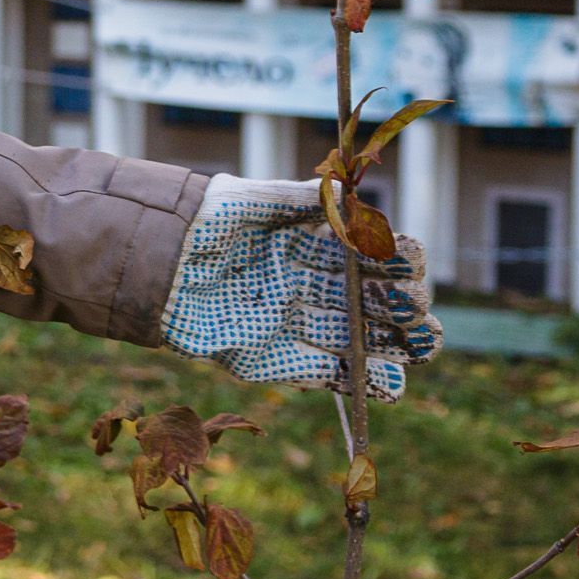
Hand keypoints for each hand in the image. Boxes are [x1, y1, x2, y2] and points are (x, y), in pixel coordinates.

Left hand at [159, 175, 435, 398]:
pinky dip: (357, 380)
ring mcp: (294, 322)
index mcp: (312, 244)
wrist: (154, 264)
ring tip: (424, 348)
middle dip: (402, 307)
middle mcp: (309, 284)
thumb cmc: (204, 224)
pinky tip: (393, 385)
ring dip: (391, 346)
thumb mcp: (252, 201)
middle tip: (421, 312)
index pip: (369, 255)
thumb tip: (349, 193)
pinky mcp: (272, 358)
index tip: (409, 263)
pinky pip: (322, 372)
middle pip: (369, 300)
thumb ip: (300, 199)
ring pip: (354, 338)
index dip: (395, 260)